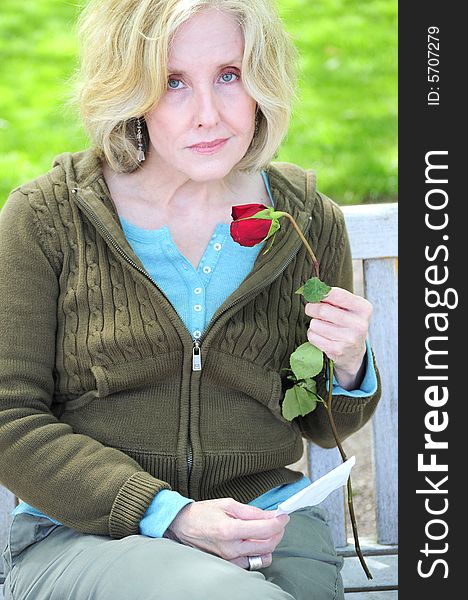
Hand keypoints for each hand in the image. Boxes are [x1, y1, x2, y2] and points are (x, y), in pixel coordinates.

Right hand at [165, 498, 289, 568]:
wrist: (184, 526)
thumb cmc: (204, 513)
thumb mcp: (229, 504)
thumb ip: (252, 511)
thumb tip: (273, 515)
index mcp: (230, 529)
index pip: (264, 530)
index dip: (279, 522)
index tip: (284, 515)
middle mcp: (231, 548)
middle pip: (267, 545)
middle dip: (278, 532)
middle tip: (278, 521)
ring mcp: (230, 559)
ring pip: (263, 556)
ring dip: (270, 542)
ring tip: (266, 530)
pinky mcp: (229, 564)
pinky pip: (253, 562)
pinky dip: (259, 552)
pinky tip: (256, 541)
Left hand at [305, 287, 371, 389]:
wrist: (354, 352)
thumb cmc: (348, 323)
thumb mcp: (349, 307)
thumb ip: (334, 297)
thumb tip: (312, 291)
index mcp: (363, 309)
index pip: (337, 294)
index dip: (320, 293)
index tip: (314, 293)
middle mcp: (359, 324)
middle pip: (322, 310)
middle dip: (311, 308)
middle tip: (310, 308)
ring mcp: (348, 338)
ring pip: (315, 324)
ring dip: (313, 323)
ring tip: (322, 325)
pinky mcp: (337, 350)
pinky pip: (313, 336)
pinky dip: (313, 334)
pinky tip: (322, 336)